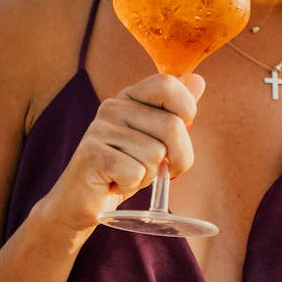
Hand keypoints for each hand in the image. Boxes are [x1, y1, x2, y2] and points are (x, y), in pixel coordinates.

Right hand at [40, 73, 204, 235]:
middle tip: (160, 171)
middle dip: (178, 158)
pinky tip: (115, 183)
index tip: (177, 135)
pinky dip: (132, 185)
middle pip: (172, 126)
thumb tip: (198, 79)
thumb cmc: (124, 168)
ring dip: (149, 175)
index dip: (186, 110)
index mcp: (129, 97)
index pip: (167, 84)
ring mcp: (100, 129)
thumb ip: (175, 111)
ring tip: (128, 175)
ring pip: (156, 154)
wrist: (82, 201)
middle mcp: (112, 107)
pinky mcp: (92, 155)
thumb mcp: (155, 139)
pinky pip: (136, 172)